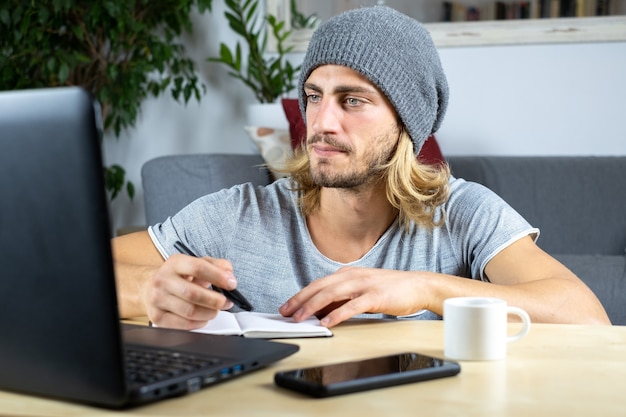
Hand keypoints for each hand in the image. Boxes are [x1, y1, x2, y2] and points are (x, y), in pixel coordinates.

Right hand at [144, 254, 236, 329]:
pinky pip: (183, 325)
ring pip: (189, 311)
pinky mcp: (157, 317)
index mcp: (175, 263)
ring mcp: (157, 299)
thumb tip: (230, 277)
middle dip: (215, 300)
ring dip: (209, 313)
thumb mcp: (198, 263)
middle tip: (226, 302)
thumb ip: (218, 265)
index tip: (232, 284)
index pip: (198, 267)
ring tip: (215, 310)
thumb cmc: (180, 276)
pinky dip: (198, 323)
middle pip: (193, 293)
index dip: (218, 276)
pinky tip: (203, 318)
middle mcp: (163, 280)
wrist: (151, 287)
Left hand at [279, 266, 429, 327]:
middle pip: (319, 287)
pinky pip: (352, 306)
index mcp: (347, 274)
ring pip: (331, 294)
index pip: (318, 284)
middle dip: (300, 300)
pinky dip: (337, 314)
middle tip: (285, 313)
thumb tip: (320, 311)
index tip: (286, 306)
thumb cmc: (390, 290)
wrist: (418, 286)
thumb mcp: (361, 291)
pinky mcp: (375, 296)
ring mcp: (364, 285)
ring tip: (300, 318)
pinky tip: (327, 322)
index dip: (300, 295)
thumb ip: (342, 299)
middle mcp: (352, 276)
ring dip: (313, 307)